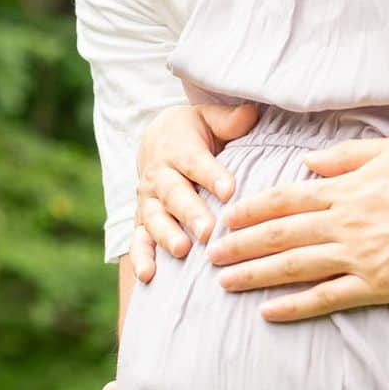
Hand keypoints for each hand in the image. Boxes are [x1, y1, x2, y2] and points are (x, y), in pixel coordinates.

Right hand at [134, 101, 257, 280]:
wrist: (157, 140)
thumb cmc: (195, 132)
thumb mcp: (209, 118)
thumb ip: (229, 119)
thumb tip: (250, 113)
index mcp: (178, 147)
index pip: (195, 161)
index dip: (212, 175)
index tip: (230, 190)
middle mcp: (159, 174)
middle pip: (175, 194)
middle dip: (191, 213)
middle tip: (209, 230)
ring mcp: (148, 200)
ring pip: (155, 218)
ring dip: (167, 235)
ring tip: (182, 250)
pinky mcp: (141, 220)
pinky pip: (138, 239)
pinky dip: (141, 257)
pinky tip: (149, 275)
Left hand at [209, 136, 388, 319]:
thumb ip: (347, 156)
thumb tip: (309, 162)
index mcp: (347, 187)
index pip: (286, 198)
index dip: (252, 208)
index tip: (226, 216)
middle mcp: (346, 222)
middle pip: (280, 234)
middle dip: (240, 244)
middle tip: (209, 254)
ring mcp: (360, 256)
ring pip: (294, 266)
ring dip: (255, 274)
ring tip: (225, 282)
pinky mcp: (379, 286)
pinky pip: (327, 298)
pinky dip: (294, 306)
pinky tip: (269, 311)